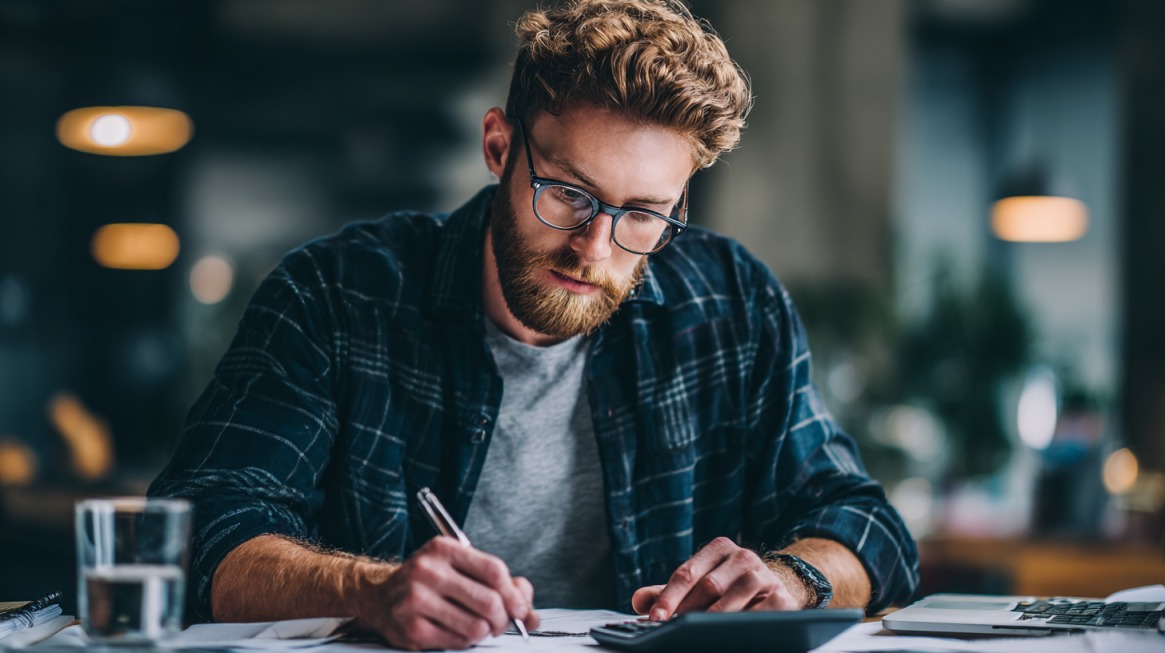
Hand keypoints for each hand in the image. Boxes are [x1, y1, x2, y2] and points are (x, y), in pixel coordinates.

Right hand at [355, 537, 538, 649]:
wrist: (380, 596)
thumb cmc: (430, 582)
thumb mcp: (460, 568)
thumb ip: (500, 583)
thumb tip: (529, 612)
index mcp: (444, 549)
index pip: (494, 570)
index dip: (514, 594)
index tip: (520, 608)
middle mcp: (428, 570)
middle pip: (488, 601)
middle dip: (503, 619)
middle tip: (501, 623)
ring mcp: (417, 600)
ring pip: (476, 626)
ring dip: (485, 633)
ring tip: (478, 627)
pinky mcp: (411, 628)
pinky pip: (458, 642)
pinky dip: (466, 642)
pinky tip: (457, 632)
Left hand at [631, 537, 807, 619]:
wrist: (775, 589)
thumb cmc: (727, 587)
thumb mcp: (698, 584)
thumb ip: (666, 592)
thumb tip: (638, 601)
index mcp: (719, 548)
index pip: (687, 573)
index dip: (668, 598)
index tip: (654, 618)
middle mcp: (743, 556)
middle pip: (708, 586)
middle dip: (687, 611)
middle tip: (672, 630)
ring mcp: (764, 576)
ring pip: (733, 599)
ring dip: (712, 620)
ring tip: (697, 634)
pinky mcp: (781, 598)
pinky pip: (758, 615)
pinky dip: (741, 626)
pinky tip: (728, 636)